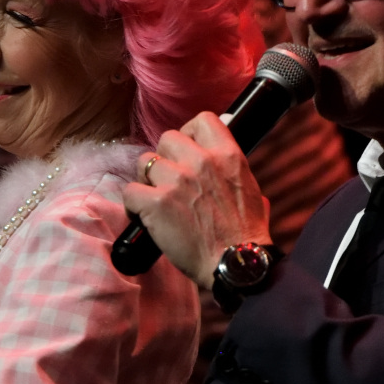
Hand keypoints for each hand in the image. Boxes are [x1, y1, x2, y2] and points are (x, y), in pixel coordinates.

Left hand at [122, 113, 272, 288]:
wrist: (235, 263)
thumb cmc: (246, 235)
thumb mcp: (254, 193)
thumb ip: (236, 175)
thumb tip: (232, 175)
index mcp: (227, 155)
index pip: (201, 119)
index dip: (189, 133)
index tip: (186, 151)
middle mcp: (201, 161)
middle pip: (166, 138)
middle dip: (164, 158)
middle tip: (168, 181)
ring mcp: (176, 180)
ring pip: (144, 162)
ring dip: (146, 180)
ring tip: (154, 199)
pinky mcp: (156, 203)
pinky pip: (130, 191)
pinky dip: (132, 205)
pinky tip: (142, 217)